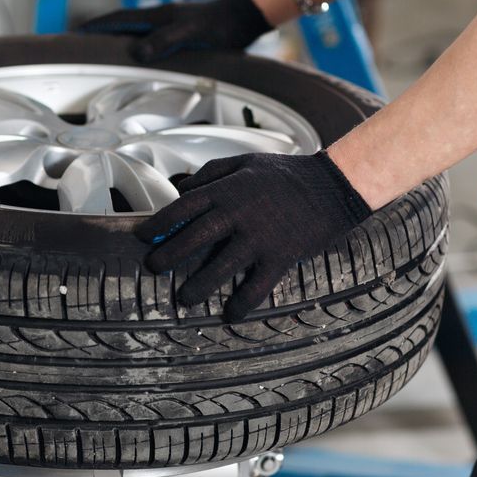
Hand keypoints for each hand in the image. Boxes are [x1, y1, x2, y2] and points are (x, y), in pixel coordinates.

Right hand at [77, 0, 271, 61]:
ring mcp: (172, 24)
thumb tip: (136, 52)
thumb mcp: (191, 34)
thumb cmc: (222, 26)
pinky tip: (143, 58)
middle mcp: (162, 18)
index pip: (119, 19)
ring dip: (121, 40)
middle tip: (83, 43)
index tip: (76, 32)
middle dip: (102, 33)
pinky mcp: (184, 33)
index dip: (96, 26)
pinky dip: (140, 47)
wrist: (248, 17)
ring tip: (105, 53)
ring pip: (138, 32)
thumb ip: (164, 41)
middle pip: (124, 24)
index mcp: (159, 16)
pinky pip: (153, 40)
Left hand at [135, 151, 370, 321]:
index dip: (158, 224)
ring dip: (198, 286)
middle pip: (194, 238)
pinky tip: (230, 314)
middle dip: (169, 257)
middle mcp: (238, 213)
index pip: (182, 208)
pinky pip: (257, 286)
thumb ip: (211, 173)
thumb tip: (182, 189)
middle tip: (154, 269)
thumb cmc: (285, 173)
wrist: (333, 185)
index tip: (143, 238)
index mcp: (227, 189)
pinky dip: (243, 303)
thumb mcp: (246, 162)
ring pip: (220, 267)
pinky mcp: (280, 256)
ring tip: (184, 299)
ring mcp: (259, 237)